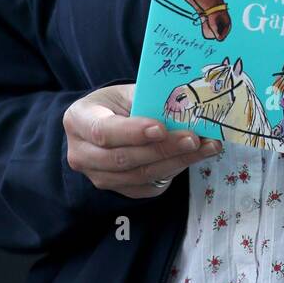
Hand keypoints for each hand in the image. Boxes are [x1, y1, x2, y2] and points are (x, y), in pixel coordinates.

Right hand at [63, 82, 221, 198]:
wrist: (105, 123)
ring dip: (176, 162)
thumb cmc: (116, 103)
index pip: (103, 131)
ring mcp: (97, 176)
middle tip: (193, 138)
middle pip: (123, 158)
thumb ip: (147, 99)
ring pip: (139, 176)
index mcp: (78, 120)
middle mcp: (81, 153)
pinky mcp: (117, 189)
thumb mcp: (125, 93)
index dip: (132, 132)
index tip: (161, 128)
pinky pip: (147, 186)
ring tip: (205, 147)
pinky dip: (174, 171)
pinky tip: (194, 156)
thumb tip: (184, 104)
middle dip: (162, 149)